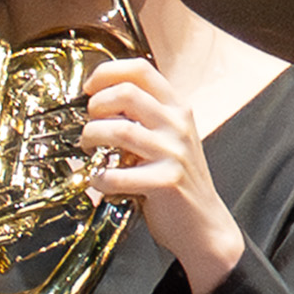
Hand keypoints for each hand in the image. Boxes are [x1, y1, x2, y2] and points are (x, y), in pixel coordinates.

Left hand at [75, 51, 244, 293]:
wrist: (203, 224)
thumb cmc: (176, 180)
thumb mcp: (168, 137)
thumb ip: (144, 115)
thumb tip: (101, 97)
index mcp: (177, 108)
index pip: (140, 69)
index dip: (107, 73)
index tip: (90, 89)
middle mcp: (178, 125)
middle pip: (125, 92)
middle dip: (96, 106)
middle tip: (91, 125)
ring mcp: (174, 152)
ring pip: (118, 129)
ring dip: (91, 138)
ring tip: (90, 150)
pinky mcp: (166, 181)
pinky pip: (117, 174)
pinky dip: (99, 178)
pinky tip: (100, 182)